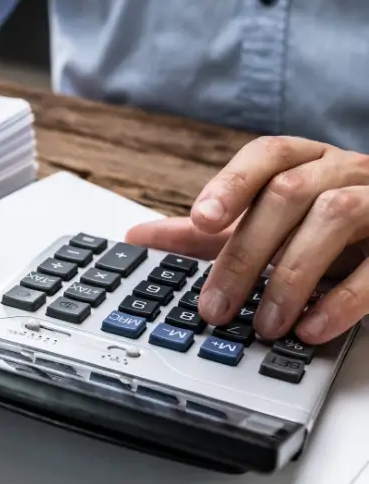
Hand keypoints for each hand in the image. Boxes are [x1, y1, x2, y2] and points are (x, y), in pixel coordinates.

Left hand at [125, 136, 368, 344]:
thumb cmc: (324, 227)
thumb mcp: (266, 224)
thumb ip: (208, 230)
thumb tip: (139, 237)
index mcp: (306, 160)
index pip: (267, 156)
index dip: (231, 183)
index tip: (201, 220)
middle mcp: (343, 171)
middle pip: (288, 193)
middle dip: (245, 253)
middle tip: (216, 306)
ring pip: (334, 217)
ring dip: (291, 276)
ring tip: (266, 325)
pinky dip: (343, 299)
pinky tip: (312, 327)